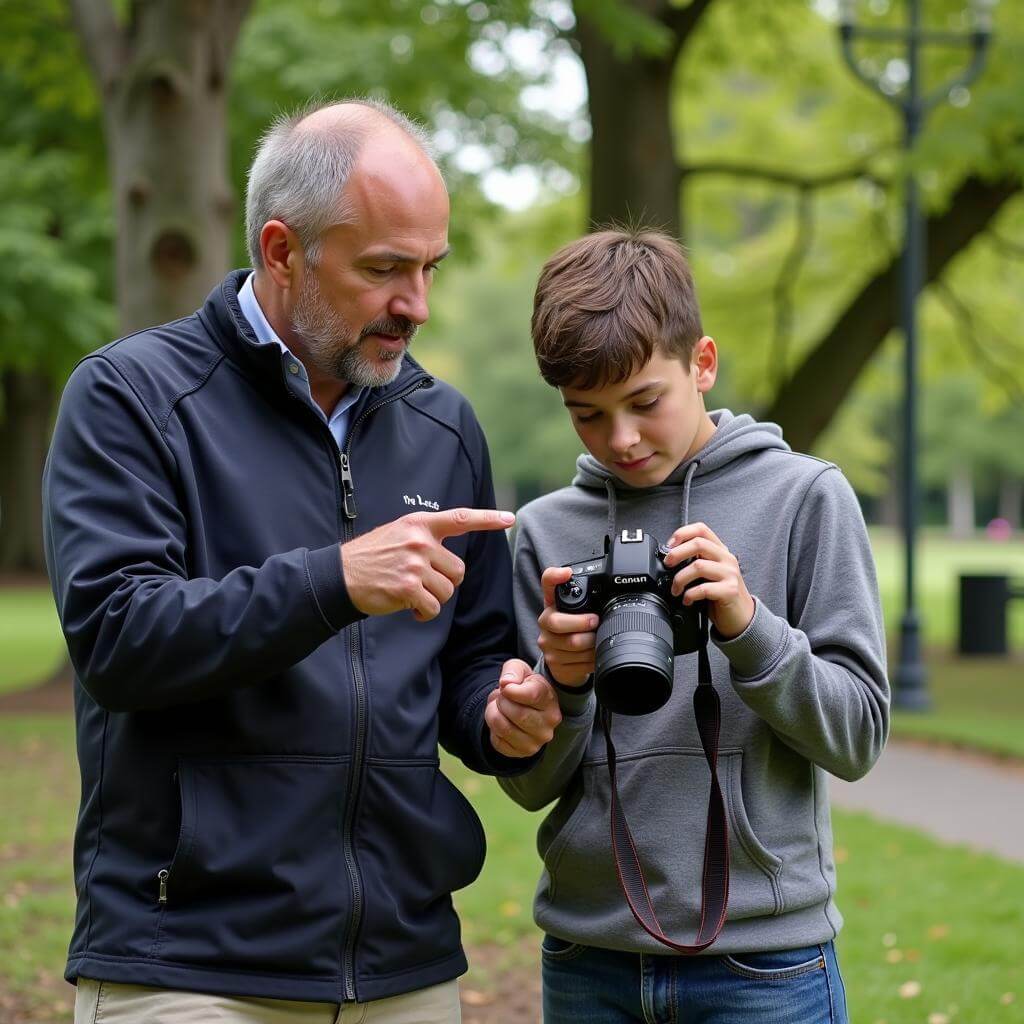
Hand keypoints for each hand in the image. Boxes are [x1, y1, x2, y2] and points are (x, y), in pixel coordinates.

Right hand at [341, 508, 513, 621]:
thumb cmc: (372, 557)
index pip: (460, 518)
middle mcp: (420, 541)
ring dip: (433, 600)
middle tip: (422, 583)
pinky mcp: (408, 587)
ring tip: (411, 594)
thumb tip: (451, 556)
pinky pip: (433, 608)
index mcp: (419, 524)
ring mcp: (414, 563)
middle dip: (445, 583)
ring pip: (447, 591)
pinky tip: (408, 607)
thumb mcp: (399, 533)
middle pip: (458, 570)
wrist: (340, 576)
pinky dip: (424, 613)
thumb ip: (426, 537)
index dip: (487, 518)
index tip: (509, 518)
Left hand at [485, 658, 561, 757]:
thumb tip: (506, 683)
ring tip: (499, 708)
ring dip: (493, 714)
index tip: (505, 687)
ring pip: (505, 728)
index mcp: (550, 699)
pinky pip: (498, 742)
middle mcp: (550, 723)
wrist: (524, 707)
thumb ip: (513, 670)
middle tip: (502, 697)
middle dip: (502, 702)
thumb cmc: (523, 686)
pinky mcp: (523, 752)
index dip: (511, 690)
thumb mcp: (520, 670)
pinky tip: (502, 722)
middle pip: (518, 714)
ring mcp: (538, 740)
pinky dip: (493, 730)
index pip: (532, 695)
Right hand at [536, 566, 597, 685]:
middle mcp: (545, 621)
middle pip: (558, 622)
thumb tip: (610, 590)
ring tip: (598, 640)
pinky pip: (576, 661)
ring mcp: (547, 643)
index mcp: (552, 603)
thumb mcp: (579, 612)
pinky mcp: (553, 663)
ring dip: (592, 643)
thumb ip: (587, 600)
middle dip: (582, 623)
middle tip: (596, 622)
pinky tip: (593, 654)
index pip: (547, 583)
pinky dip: (590, 659)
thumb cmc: (575, 630)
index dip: (555, 576)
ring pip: (572, 644)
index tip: (567, 573)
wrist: (565, 660)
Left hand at [663, 522, 754, 639]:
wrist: (741, 616)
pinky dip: (690, 594)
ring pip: (698, 566)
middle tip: (667, 565)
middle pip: (698, 544)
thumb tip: (669, 558)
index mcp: (719, 550)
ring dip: (680, 579)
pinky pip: (704, 589)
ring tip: (676, 590)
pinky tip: (687, 600)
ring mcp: (730, 574)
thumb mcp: (709, 572)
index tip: (669, 545)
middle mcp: (726, 558)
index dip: (682, 533)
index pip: (701, 529)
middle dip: (676, 553)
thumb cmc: (721, 593)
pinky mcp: (730, 591)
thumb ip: (695, 561)